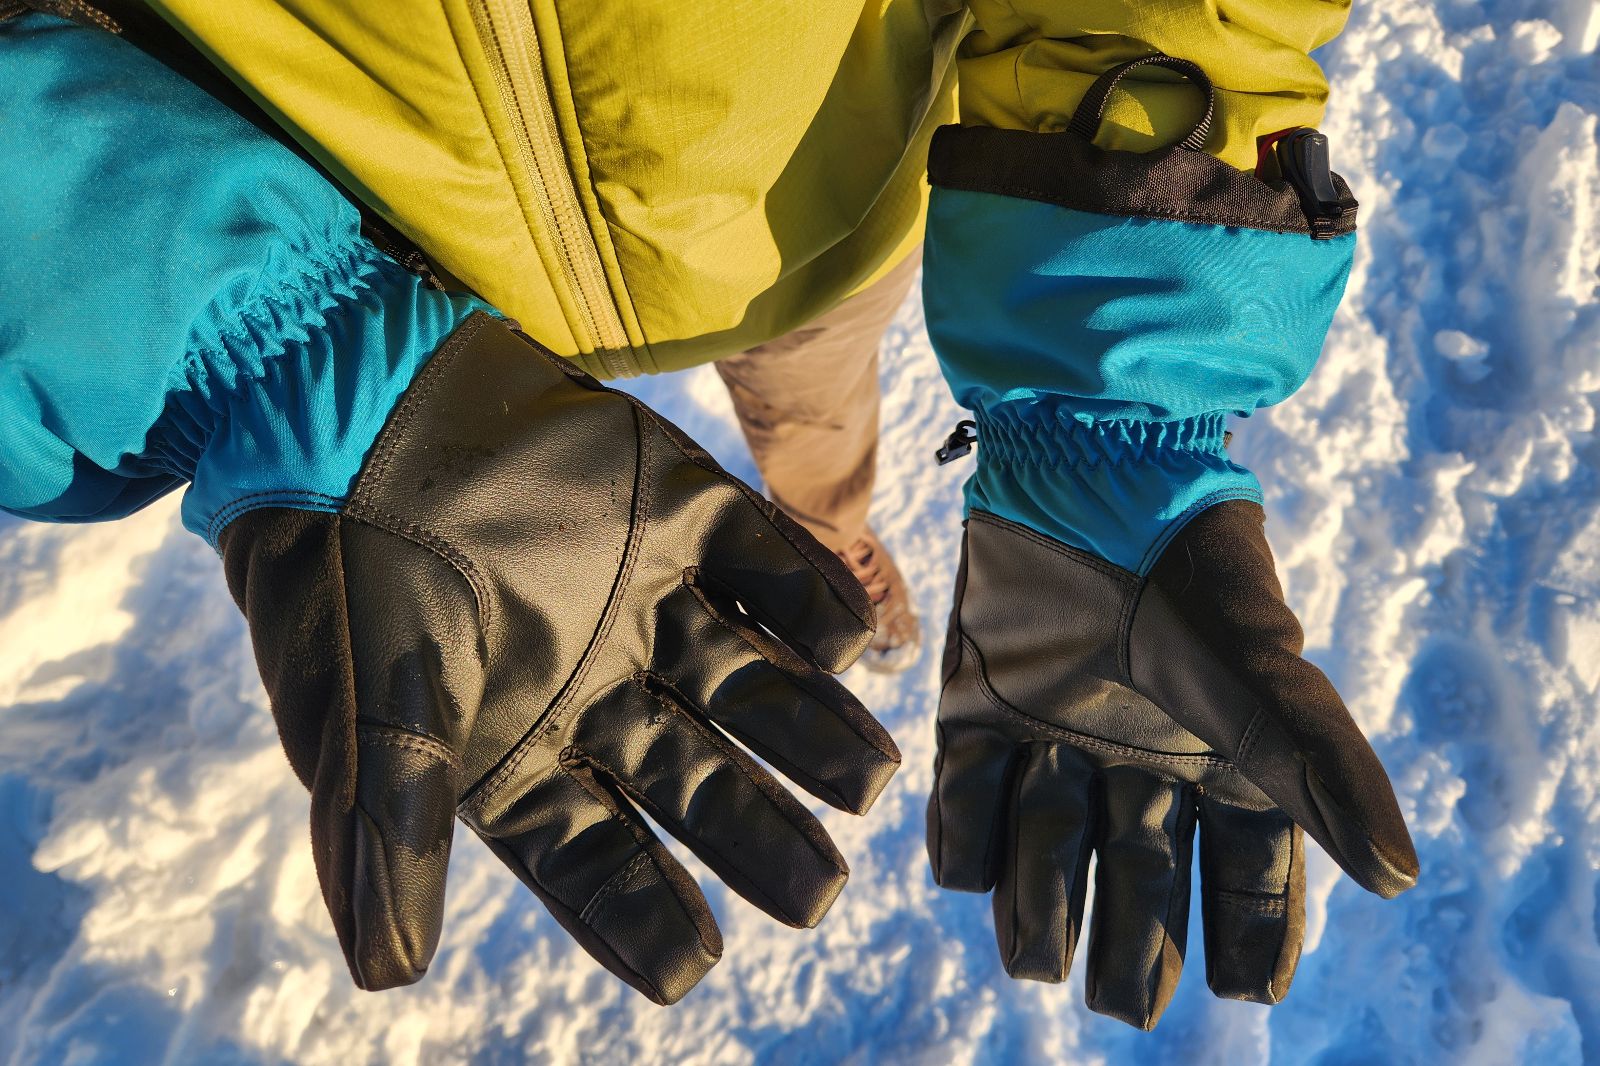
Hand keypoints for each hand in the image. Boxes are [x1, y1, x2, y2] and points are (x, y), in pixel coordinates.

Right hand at [221, 313, 897, 1001]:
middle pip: (695, 779)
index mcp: (518, 747)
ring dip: (811, 729)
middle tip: (819, 894)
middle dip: (756, 834)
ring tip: (871, 782)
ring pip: (749, 680)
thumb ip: (390, 837)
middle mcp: (596, 684)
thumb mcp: (358, 713)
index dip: (641, 909)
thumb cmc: (340, 573)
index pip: (592, 853)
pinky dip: (814, 602)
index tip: (695, 967)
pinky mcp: (682, 510)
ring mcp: (646, 597)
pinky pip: (768, 564)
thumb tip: (389, 975)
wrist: (351, 408)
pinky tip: (858, 647)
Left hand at [928, 504, 1416, 1028]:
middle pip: (1140, 879)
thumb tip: (1400, 879)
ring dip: (1042, 906)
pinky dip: (963, 836)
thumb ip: (1325, 768)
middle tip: (1125, 1008)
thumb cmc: (1196, 577)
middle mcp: (1140, 758)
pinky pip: (966, 795)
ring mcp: (1055, 735)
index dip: (1251, 936)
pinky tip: (969, 877)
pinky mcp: (979, 706)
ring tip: (1039, 961)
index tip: (1251, 993)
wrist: (1092, 475)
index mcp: (1220, 757)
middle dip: (1134, 945)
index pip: (1248, 872)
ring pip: (1048, 849)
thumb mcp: (1263, 678)